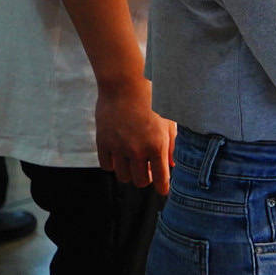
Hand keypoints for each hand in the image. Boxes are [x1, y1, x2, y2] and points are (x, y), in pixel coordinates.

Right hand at [95, 77, 174, 194]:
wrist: (126, 84)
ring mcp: (118, 148)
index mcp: (157, 145)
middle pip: (140, 182)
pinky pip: (107, 166)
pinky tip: (119, 155)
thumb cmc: (154, 100)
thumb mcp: (170, 121)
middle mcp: (137, 150)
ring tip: (134, 161)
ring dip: (130, 172)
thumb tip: (171, 166)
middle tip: (148, 171)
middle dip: (146, 179)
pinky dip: (114, 165)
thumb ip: (172, 146)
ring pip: (123, 177)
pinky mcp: (103, 143)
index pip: (161, 179)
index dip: (163, 188)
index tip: (163, 190)